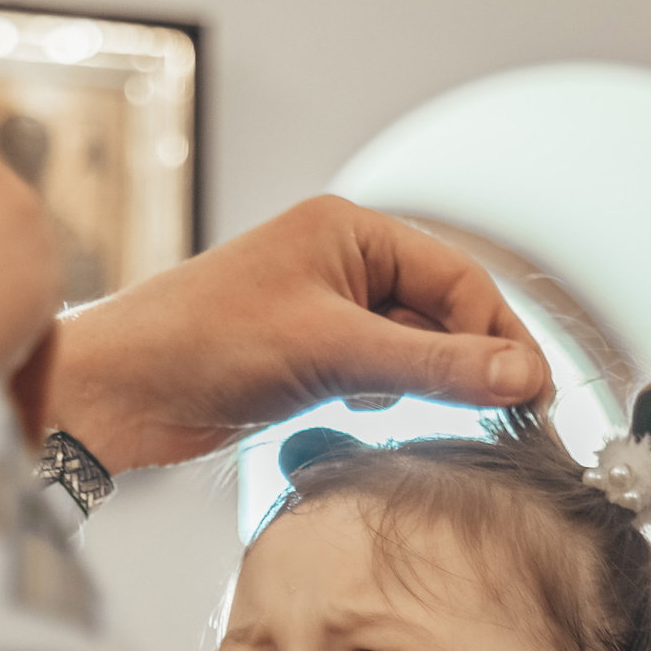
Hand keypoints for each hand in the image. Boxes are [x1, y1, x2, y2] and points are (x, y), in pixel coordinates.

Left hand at [47, 196, 553, 472]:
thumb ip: (435, 366)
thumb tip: (521, 376)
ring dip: (432, 383)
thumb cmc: (201, 345)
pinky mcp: (303, 356)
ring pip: (410, 346)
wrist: (117, 393)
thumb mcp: (334, 353)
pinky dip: (391, 396)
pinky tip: (376, 414)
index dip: (501, 335)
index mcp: (348, 230)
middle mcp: (338, 261)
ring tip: (450, 420)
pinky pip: (375, 372)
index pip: (459, 277)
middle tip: (510, 416)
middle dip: (472, 360)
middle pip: (441, 311)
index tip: (532, 392)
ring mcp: (320, 309)